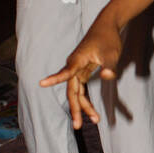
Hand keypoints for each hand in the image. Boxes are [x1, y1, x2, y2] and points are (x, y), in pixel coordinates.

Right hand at [40, 14, 123, 128]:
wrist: (107, 27)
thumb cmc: (108, 39)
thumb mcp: (112, 54)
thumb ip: (110, 66)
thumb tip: (109, 76)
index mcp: (78, 60)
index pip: (65, 72)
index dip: (54, 79)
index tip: (41, 83)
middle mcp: (74, 66)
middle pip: (72, 90)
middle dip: (75, 108)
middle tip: (79, 126)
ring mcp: (77, 69)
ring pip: (77, 92)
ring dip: (83, 106)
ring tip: (94, 120)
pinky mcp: (82, 71)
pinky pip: (81, 89)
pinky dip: (86, 99)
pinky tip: (91, 111)